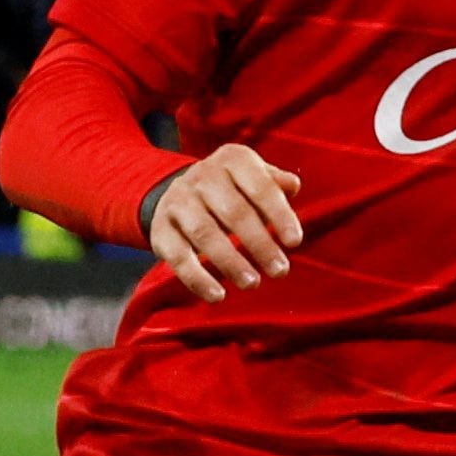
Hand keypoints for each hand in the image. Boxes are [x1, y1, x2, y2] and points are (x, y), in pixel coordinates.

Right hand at [144, 143, 305, 301]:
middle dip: (260, 244)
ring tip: (253, 283)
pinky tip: (217, 296)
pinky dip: (197, 279)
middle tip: (280, 270)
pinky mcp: (160, 229)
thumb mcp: (255, 177)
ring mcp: (177, 201)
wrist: (182, 192)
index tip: (294, 242)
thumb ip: (275, 183)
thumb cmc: (235, 189)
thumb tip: (292, 185)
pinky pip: (178, 256)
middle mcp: (201, 176)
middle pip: (234, 212)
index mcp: (232, 160)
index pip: (261, 187)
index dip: (279, 215)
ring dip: (230, 262)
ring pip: (205, 234)